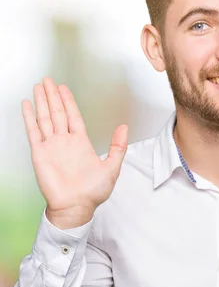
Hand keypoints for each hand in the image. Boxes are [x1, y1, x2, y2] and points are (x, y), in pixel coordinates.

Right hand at [21, 77, 127, 229]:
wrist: (76, 207)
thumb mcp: (112, 167)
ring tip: (38, 86)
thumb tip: (124, 127)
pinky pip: (33, 131)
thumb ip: (117, 146)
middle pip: (57, 112)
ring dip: (41, 101)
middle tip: (47, 80)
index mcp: (80, 142)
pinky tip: (27, 105)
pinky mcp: (40, 153)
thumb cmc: (93, 192)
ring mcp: (51, 146)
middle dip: (53, 95)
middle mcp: (65, 141)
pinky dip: (29, 117)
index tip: (63, 88)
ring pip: (45, 118)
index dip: (68, 101)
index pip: (73, 116)